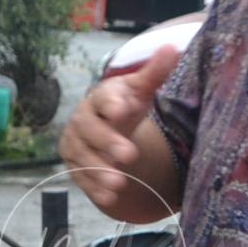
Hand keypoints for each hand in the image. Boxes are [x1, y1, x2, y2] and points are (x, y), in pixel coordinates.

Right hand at [60, 46, 177, 216]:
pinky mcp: (74, 166)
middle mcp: (83, 120)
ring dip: (101, 172)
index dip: (111, 104)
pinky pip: (82, 179)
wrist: (107, 128)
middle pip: (91, 131)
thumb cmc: (126, 107)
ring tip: (120, 184)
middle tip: (129, 155)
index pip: (103, 98)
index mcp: (101, 98)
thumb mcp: (141, 90)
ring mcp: (76, 144)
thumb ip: (155, 72)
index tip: (122, 110)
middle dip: (108, 143)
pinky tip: (109, 198)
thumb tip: (172, 48)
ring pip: (84, 158)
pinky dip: (95, 189)